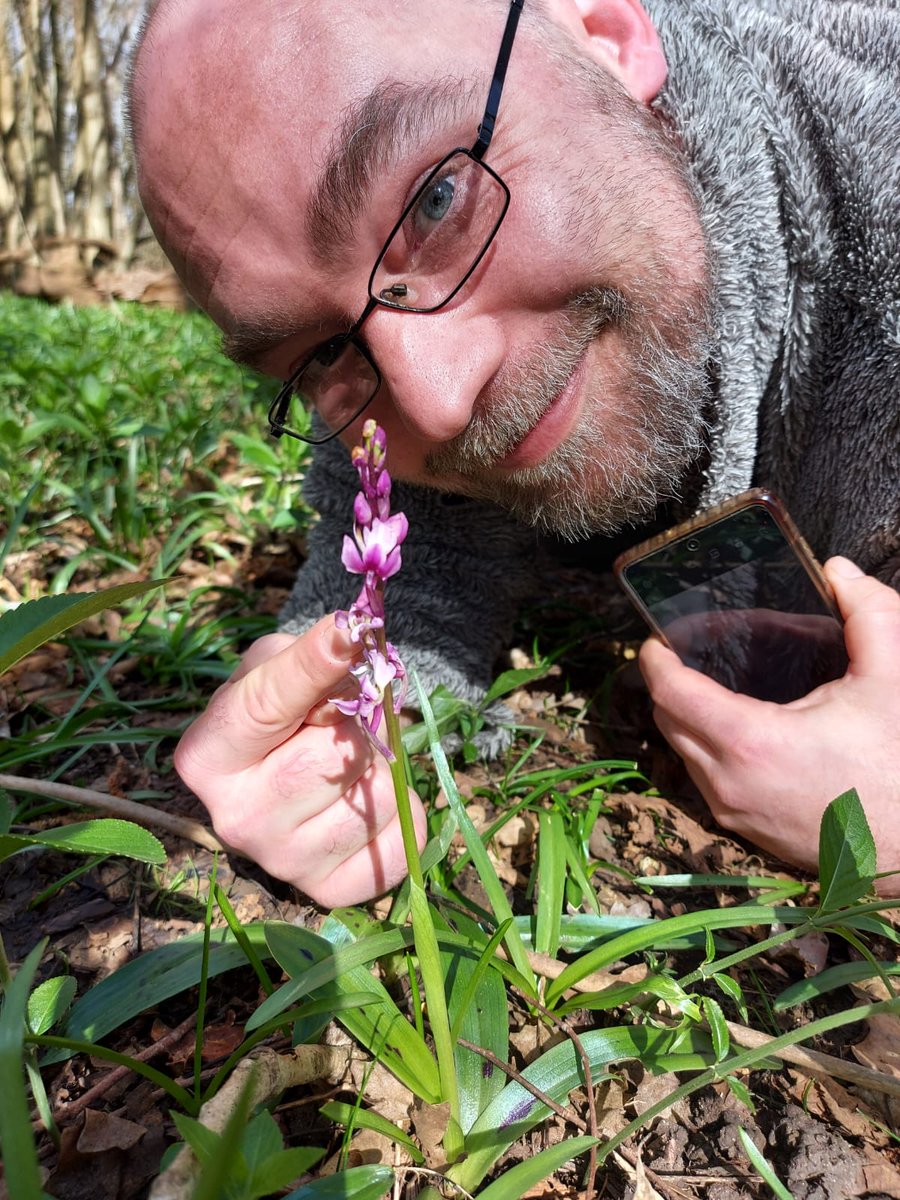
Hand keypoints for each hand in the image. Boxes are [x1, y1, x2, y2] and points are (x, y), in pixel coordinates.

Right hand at [174, 615, 425, 906]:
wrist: (286, 763)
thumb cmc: (277, 706)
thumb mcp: (272, 667)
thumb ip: (304, 657)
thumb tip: (347, 638)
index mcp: (206, 758)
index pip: (266, 706)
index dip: (312, 666)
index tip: (347, 632)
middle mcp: (235, 819)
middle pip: (330, 757)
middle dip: (355, 726)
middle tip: (346, 719)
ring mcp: (282, 862)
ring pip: (373, 798)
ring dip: (383, 769)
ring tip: (353, 764)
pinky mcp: (328, 890)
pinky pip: (397, 846)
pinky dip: (402, 816)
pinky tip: (370, 803)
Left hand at [639, 558, 899, 893]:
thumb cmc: (898, 768)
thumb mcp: (889, 680)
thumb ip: (868, 614)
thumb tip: (839, 571)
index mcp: (750, 742)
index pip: (672, 693)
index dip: (656, 660)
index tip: (657, 640)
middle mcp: (728, 783)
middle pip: (668, 723)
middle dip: (669, 686)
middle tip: (685, 656)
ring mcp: (734, 812)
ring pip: (684, 755)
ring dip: (687, 720)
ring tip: (709, 688)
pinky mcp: (747, 831)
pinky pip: (706, 782)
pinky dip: (707, 752)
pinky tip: (736, 730)